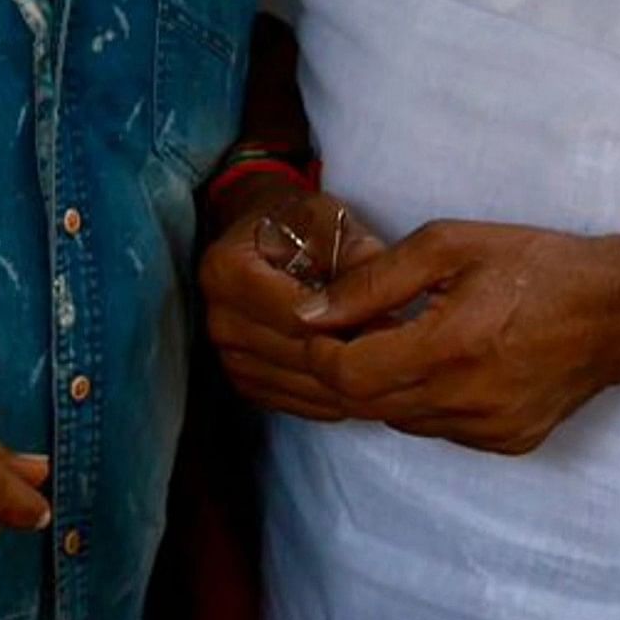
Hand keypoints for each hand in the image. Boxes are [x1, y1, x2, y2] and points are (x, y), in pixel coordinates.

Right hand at [197, 176, 390, 422]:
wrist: (258, 239)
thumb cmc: (292, 224)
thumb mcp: (325, 217)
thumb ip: (354, 251)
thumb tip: (389, 293)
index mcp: (228, 271)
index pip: (299, 317)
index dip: (352, 320)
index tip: (393, 317)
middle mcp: (219, 319)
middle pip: (300, 355)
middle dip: (353, 352)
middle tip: (400, 343)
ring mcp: (227, 355)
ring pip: (302, 385)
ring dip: (347, 381)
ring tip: (385, 360)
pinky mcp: (242, 380)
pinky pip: (294, 403)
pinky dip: (331, 397)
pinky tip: (358, 377)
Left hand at [306, 222, 619, 454]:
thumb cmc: (538, 265)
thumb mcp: (450, 245)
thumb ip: (372, 281)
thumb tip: (309, 314)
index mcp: (452, 347)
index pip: (346, 375)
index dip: (320, 350)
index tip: (323, 322)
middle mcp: (470, 401)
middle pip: (365, 404)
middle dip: (345, 366)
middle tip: (356, 327)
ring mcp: (491, 430)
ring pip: (398, 420)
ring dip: (384, 384)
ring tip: (405, 339)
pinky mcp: (509, 442)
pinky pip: (437, 429)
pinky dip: (424, 400)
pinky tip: (447, 364)